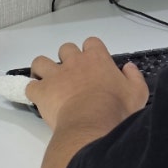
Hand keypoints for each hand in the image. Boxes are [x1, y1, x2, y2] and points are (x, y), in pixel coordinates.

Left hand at [26, 36, 148, 132]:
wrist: (92, 125)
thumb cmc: (116, 109)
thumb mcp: (137, 93)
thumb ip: (134, 77)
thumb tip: (128, 68)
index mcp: (97, 58)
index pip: (91, 42)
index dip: (91, 51)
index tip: (93, 64)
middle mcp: (74, 61)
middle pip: (65, 48)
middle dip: (67, 58)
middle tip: (72, 75)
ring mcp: (55, 75)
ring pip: (41, 62)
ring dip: (43, 69)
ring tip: (48, 81)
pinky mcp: (42, 91)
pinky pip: (30, 86)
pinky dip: (33, 91)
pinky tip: (38, 99)